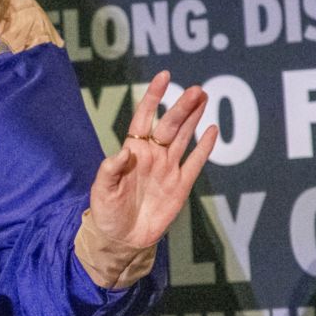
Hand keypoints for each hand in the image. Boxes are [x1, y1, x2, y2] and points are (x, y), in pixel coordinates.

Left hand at [88, 71, 218, 248]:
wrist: (122, 239)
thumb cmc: (106, 211)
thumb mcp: (102, 190)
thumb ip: (111, 170)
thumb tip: (124, 150)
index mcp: (132, 151)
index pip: (143, 118)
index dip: (153, 98)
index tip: (163, 77)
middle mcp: (152, 155)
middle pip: (170, 125)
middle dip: (182, 107)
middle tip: (196, 89)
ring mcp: (168, 168)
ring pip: (184, 137)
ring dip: (194, 118)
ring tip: (204, 97)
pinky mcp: (180, 185)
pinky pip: (195, 162)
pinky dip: (205, 147)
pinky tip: (213, 130)